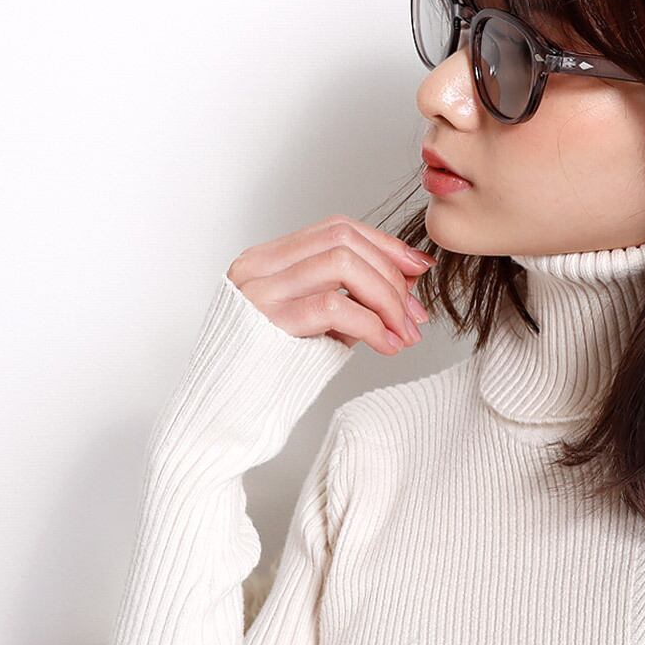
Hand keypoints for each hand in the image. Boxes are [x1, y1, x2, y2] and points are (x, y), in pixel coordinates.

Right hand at [226, 215, 433, 355]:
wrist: (226, 417)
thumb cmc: (274, 373)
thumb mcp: (321, 325)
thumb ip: (356, 298)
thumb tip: (410, 277)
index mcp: (268, 260)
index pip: (336, 228)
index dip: (384, 244)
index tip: (419, 267)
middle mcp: (259, 266)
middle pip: (343, 238)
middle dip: (391, 273)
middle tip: (415, 314)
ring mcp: (259, 290)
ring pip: (342, 263)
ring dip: (386, 297)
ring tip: (403, 332)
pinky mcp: (267, 321)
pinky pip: (333, 306)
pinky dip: (371, 324)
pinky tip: (386, 345)